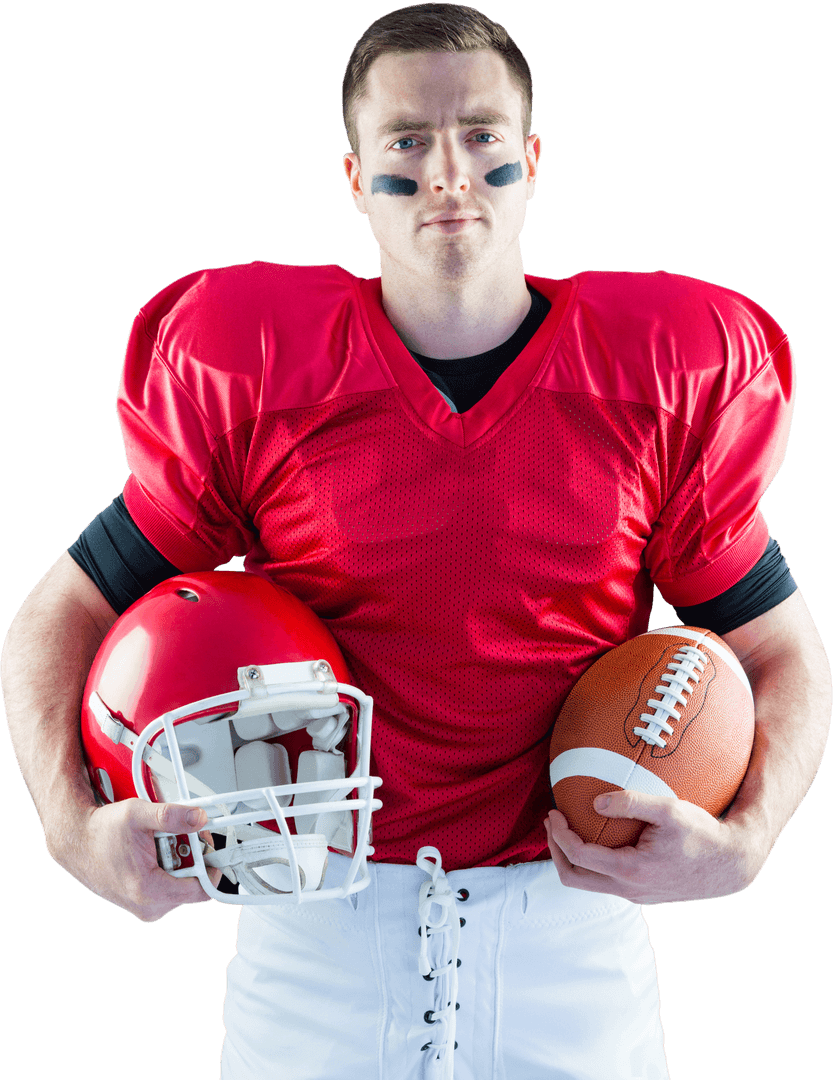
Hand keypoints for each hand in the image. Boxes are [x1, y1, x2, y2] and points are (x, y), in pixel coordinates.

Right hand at [59, 799, 222, 921]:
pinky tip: (153, 853)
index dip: (210, 864)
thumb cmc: (101, 832)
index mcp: (149, 891)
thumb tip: (199, 818)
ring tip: (157, 843)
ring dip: (178, 860)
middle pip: (192, 883)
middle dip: (190, 856)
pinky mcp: (143, 902)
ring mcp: (146, 906)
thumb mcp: (138, 815)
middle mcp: (149, 906)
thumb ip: (172, 816)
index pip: (202, 889)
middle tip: (173, 836)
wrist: (77, 842)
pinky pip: (169, 885)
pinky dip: (167, 867)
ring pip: (182, 884)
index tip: (205, 845)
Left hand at [544, 792, 765, 904]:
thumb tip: (595, 801)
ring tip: (568, 827)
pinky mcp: (643, 892)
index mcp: (630, 871)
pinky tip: (598, 837)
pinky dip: (592, 861)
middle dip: (555, 851)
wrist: (731, 864)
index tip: (554, 812)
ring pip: (590, 883)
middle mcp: (629, 889)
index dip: (559, 835)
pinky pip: (607, 880)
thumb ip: (631, 802)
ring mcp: (635, 895)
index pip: (578, 856)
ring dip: (572, 857)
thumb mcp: (669, 810)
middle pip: (574, 879)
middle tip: (551, 822)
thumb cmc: (703, 834)